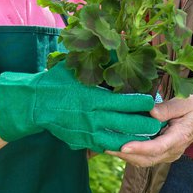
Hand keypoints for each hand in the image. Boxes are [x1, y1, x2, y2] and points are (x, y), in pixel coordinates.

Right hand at [0, 62, 161, 152]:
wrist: (34, 104)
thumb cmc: (56, 81)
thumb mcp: (75, 66)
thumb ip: (97, 59)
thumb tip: (119, 46)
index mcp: (92, 98)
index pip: (123, 102)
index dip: (141, 103)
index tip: (151, 101)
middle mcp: (91, 117)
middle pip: (125, 124)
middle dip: (144, 125)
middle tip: (158, 123)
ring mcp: (87, 132)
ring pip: (118, 140)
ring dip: (134, 139)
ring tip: (149, 136)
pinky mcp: (82, 142)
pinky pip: (104, 146)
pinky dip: (118, 145)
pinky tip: (129, 143)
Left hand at [108, 89, 192, 166]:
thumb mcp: (186, 101)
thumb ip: (168, 108)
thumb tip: (150, 111)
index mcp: (178, 138)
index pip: (157, 147)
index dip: (139, 148)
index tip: (122, 146)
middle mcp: (173, 150)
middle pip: (146, 159)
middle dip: (125, 155)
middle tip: (105, 146)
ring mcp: (169, 153)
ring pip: (145, 161)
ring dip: (126, 156)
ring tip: (107, 146)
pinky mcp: (165, 151)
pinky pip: (147, 157)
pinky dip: (132, 154)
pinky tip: (119, 145)